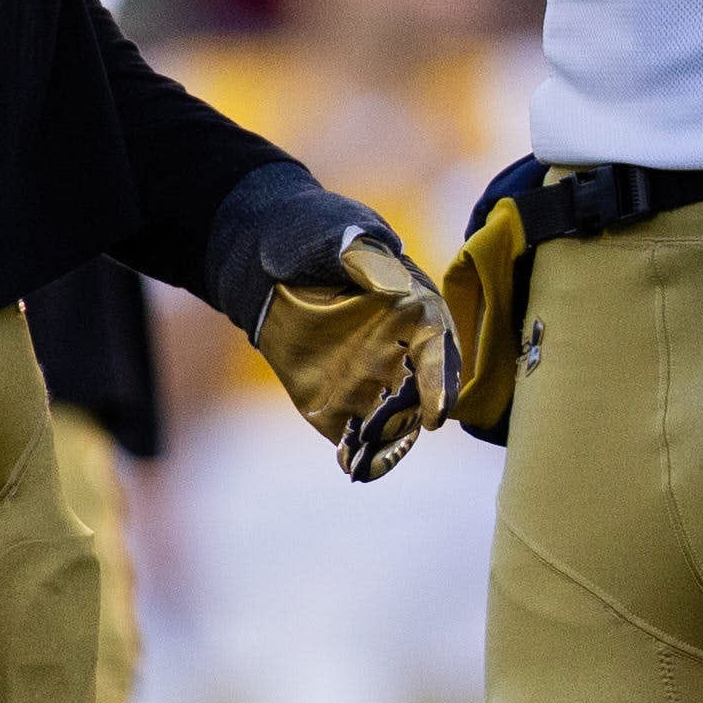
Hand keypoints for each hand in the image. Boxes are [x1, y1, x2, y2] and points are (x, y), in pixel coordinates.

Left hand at [201, 160, 456, 479]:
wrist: (260, 258)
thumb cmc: (310, 236)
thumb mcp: (338, 235)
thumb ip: (362, 257)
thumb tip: (391, 284)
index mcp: (414, 312)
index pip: (438, 351)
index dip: (442, 382)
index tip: (438, 412)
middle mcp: (399, 353)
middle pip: (419, 396)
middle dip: (411, 421)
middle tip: (394, 436)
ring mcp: (368, 380)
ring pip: (390, 423)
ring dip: (387, 445)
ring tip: (372, 463)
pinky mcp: (334, 403)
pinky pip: (351, 435)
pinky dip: (356, 455)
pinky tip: (352, 467)